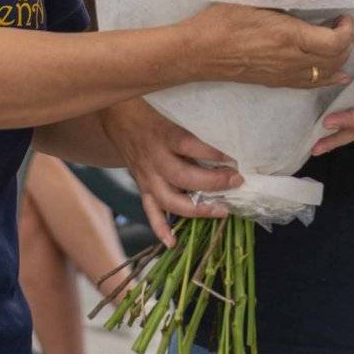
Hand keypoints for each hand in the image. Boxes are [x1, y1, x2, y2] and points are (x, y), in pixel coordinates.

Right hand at [101, 100, 239, 245]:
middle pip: (183, 177)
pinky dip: (161, 228)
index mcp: (163, 136)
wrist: (116, 115)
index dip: (212, 154)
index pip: (190, 146)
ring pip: (170, 199)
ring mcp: (147, 176)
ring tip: (220, 210)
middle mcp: (154, 159)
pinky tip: (173, 242)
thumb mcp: (172, 112)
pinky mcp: (143, 186)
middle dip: (213, 183)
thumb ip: (193, 129)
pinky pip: (150, 210)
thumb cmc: (150, 111)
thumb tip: (223, 147)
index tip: (233, 160)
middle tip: (236, 182)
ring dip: (196, 209)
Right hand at [181, 3, 353, 89]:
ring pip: (326, 74)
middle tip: (341, 25)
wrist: (199, 52)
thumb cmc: (222, 21)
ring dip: (339, 59)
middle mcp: (292, 60)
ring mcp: (284, 75)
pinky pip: (310, 84)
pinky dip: (328, 78)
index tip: (344, 16)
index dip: (347, 30)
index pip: (335, 42)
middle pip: (336, 59)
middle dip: (347, 42)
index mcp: (289, 36)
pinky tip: (336, 74)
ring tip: (337, 43)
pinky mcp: (276, 82)